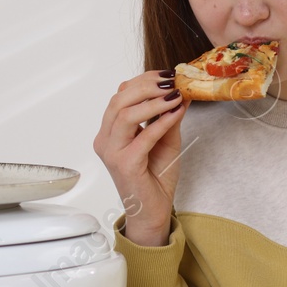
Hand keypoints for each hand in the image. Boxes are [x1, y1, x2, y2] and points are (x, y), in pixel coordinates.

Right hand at [92, 69, 189, 245]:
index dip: (143, 80)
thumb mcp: (166, 140)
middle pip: (119, 100)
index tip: (166, 74)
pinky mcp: (124, 165)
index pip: (120, 95)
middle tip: (171, 80)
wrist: (154, 212)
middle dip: (146, 86)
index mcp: (110, 131)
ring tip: (175, 94)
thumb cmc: (155, 178)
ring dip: (153, 101)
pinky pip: (142, 137)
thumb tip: (181, 91)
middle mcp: (105, 140)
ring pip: (124, 114)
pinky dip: (161, 121)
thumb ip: (169, 117)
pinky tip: (176, 112)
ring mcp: (112, 152)